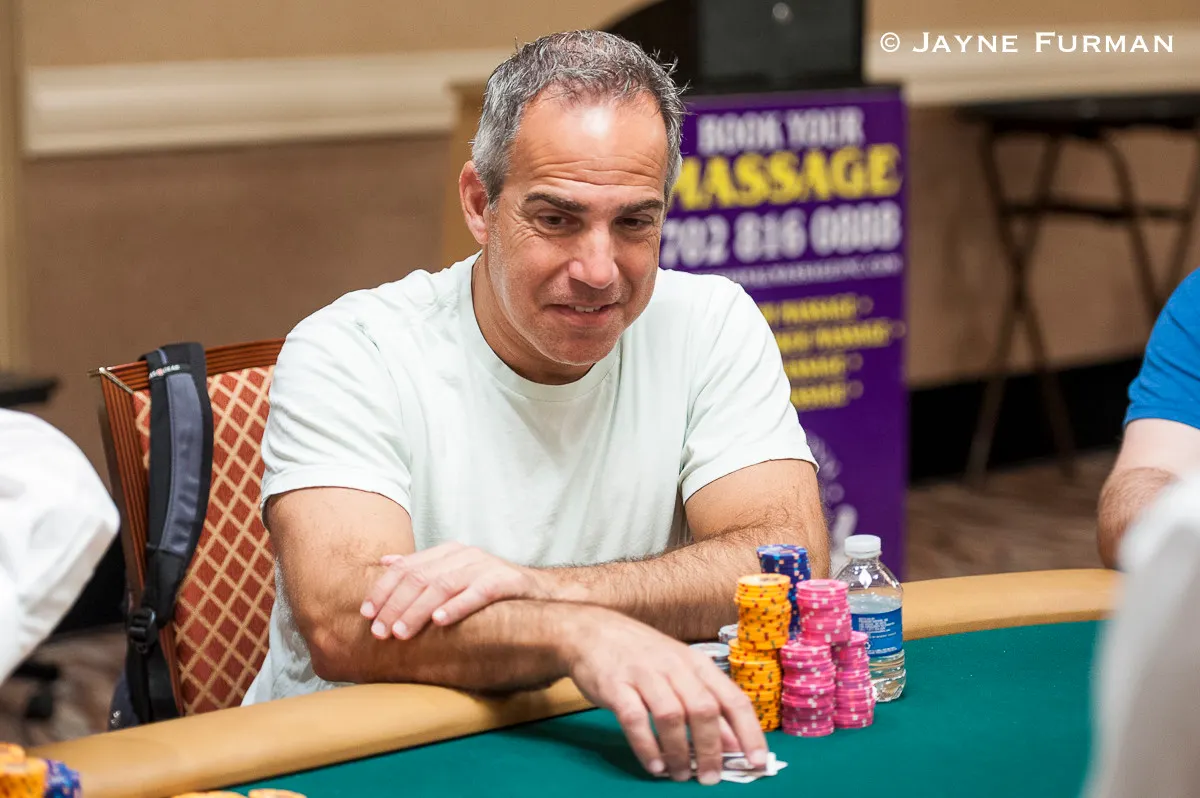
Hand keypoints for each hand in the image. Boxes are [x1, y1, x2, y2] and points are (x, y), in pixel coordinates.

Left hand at [360, 542, 550, 639]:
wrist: (540, 592)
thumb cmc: (491, 588)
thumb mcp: (455, 573)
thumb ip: (423, 568)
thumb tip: (386, 562)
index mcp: (448, 552)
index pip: (406, 567)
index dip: (383, 590)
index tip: (366, 613)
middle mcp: (464, 555)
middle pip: (420, 578)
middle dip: (395, 605)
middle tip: (379, 632)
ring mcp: (484, 566)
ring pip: (442, 585)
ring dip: (417, 610)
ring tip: (401, 632)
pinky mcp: (504, 581)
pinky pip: (477, 593)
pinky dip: (456, 606)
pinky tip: (439, 621)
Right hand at [563, 611, 768, 785]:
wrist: (591, 630)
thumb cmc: (641, 655)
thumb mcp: (679, 670)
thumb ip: (705, 702)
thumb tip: (732, 742)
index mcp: (696, 663)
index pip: (733, 698)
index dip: (749, 732)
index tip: (757, 762)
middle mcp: (674, 666)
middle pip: (703, 709)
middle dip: (712, 749)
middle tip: (711, 778)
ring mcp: (644, 673)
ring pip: (671, 716)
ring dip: (679, 752)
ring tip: (681, 775)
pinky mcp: (615, 684)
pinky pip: (635, 719)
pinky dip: (647, 747)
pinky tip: (654, 765)